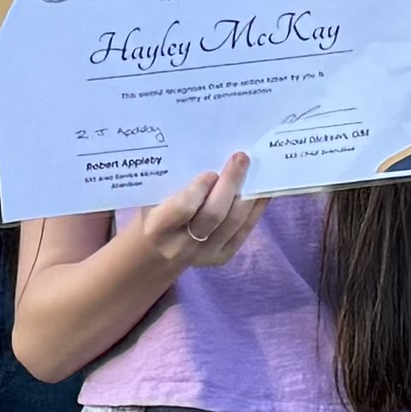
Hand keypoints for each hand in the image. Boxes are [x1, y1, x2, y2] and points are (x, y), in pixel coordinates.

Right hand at [126, 157, 261, 279]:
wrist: (153, 255)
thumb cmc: (152, 215)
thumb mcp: (148, 201)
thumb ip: (170, 184)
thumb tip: (203, 154)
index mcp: (158, 228)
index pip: (183, 208)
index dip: (199, 189)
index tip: (210, 171)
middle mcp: (181, 245)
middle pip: (213, 215)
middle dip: (230, 184)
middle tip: (240, 158)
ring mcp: (204, 254)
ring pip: (233, 223)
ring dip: (248, 195)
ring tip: (256, 171)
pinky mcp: (220, 257)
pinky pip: (242, 232)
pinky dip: (255, 210)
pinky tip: (262, 192)